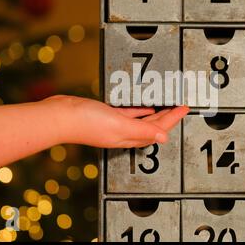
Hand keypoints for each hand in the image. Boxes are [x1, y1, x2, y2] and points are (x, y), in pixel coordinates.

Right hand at [46, 96, 189, 147]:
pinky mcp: (106, 116)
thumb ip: (142, 130)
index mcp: (128, 137)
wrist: (61, 116)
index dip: (172, 120)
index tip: (184, 109)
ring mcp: (115, 125)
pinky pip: (129, 114)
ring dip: (156, 115)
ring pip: (142, 120)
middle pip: (152, 126)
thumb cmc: (86, 122)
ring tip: (167, 107)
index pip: (157, 129)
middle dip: (168, 118)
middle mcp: (123, 133)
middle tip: (180, 107)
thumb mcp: (119, 125)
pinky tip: (144, 106)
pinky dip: (139, 111)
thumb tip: (164, 137)